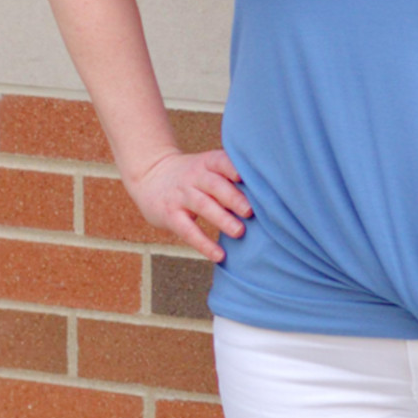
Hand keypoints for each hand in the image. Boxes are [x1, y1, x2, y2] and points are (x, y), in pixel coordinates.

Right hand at [125, 148, 251, 263]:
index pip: (220, 162)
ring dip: (222, 219)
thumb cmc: (191, 176)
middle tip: (250, 211)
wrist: (150, 176)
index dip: (232, 168)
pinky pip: (188, 230)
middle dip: (232, 197)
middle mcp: (193, 177)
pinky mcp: (170, 215)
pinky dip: (204, 244)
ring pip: (202, 206)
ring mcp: (180, 196)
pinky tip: (219, 255)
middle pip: (214, 185)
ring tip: (239, 232)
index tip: (244, 177)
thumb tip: (267, 195)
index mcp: (206, 163)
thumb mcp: (206, 166)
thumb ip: (229, 176)